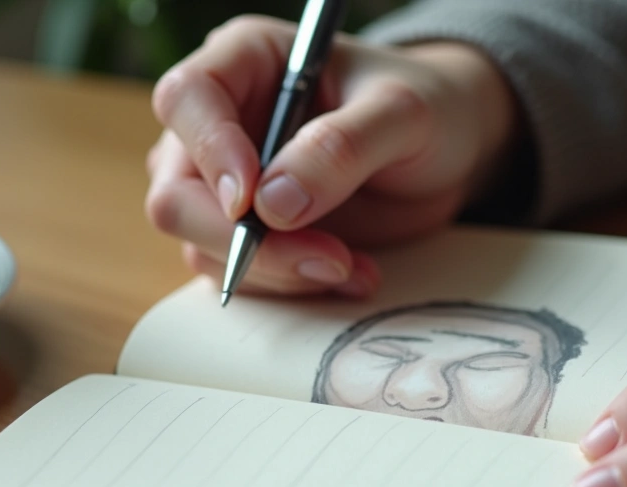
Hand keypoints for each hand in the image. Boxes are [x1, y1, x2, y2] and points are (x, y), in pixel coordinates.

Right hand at [145, 15, 517, 295]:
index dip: (209, 151)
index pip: (187, 99)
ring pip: (203, 247)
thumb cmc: (428, 108)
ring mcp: (225, 184)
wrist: (450, 152)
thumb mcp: (404, 113)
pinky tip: (352, 274)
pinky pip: (241, 276)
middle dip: (244, 241)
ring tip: (354, 266)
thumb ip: (342, 147)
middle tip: (329, 258)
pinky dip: (294, 285)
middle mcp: (220, 121)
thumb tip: (273, 205)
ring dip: (279, 271)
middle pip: (176, 193)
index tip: (251, 202)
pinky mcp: (248, 234)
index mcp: (245, 60)